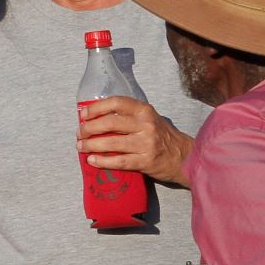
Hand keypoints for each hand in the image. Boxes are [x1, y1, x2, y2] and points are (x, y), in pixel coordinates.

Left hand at [78, 99, 193, 185]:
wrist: (184, 157)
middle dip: (89, 128)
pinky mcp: (145, 161)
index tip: (83, 114)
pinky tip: (92, 161)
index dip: (96, 108)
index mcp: (144, 110)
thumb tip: (97, 118)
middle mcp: (145, 124)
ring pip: (111, 143)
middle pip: (110, 123)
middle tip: (80, 134)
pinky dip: (103, 161)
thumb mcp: (149, 119)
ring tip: (81, 148)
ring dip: (91, 145)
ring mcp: (146, 143)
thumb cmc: (163, 137)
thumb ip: (129, 116)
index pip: (116, 103)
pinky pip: (119, 161)